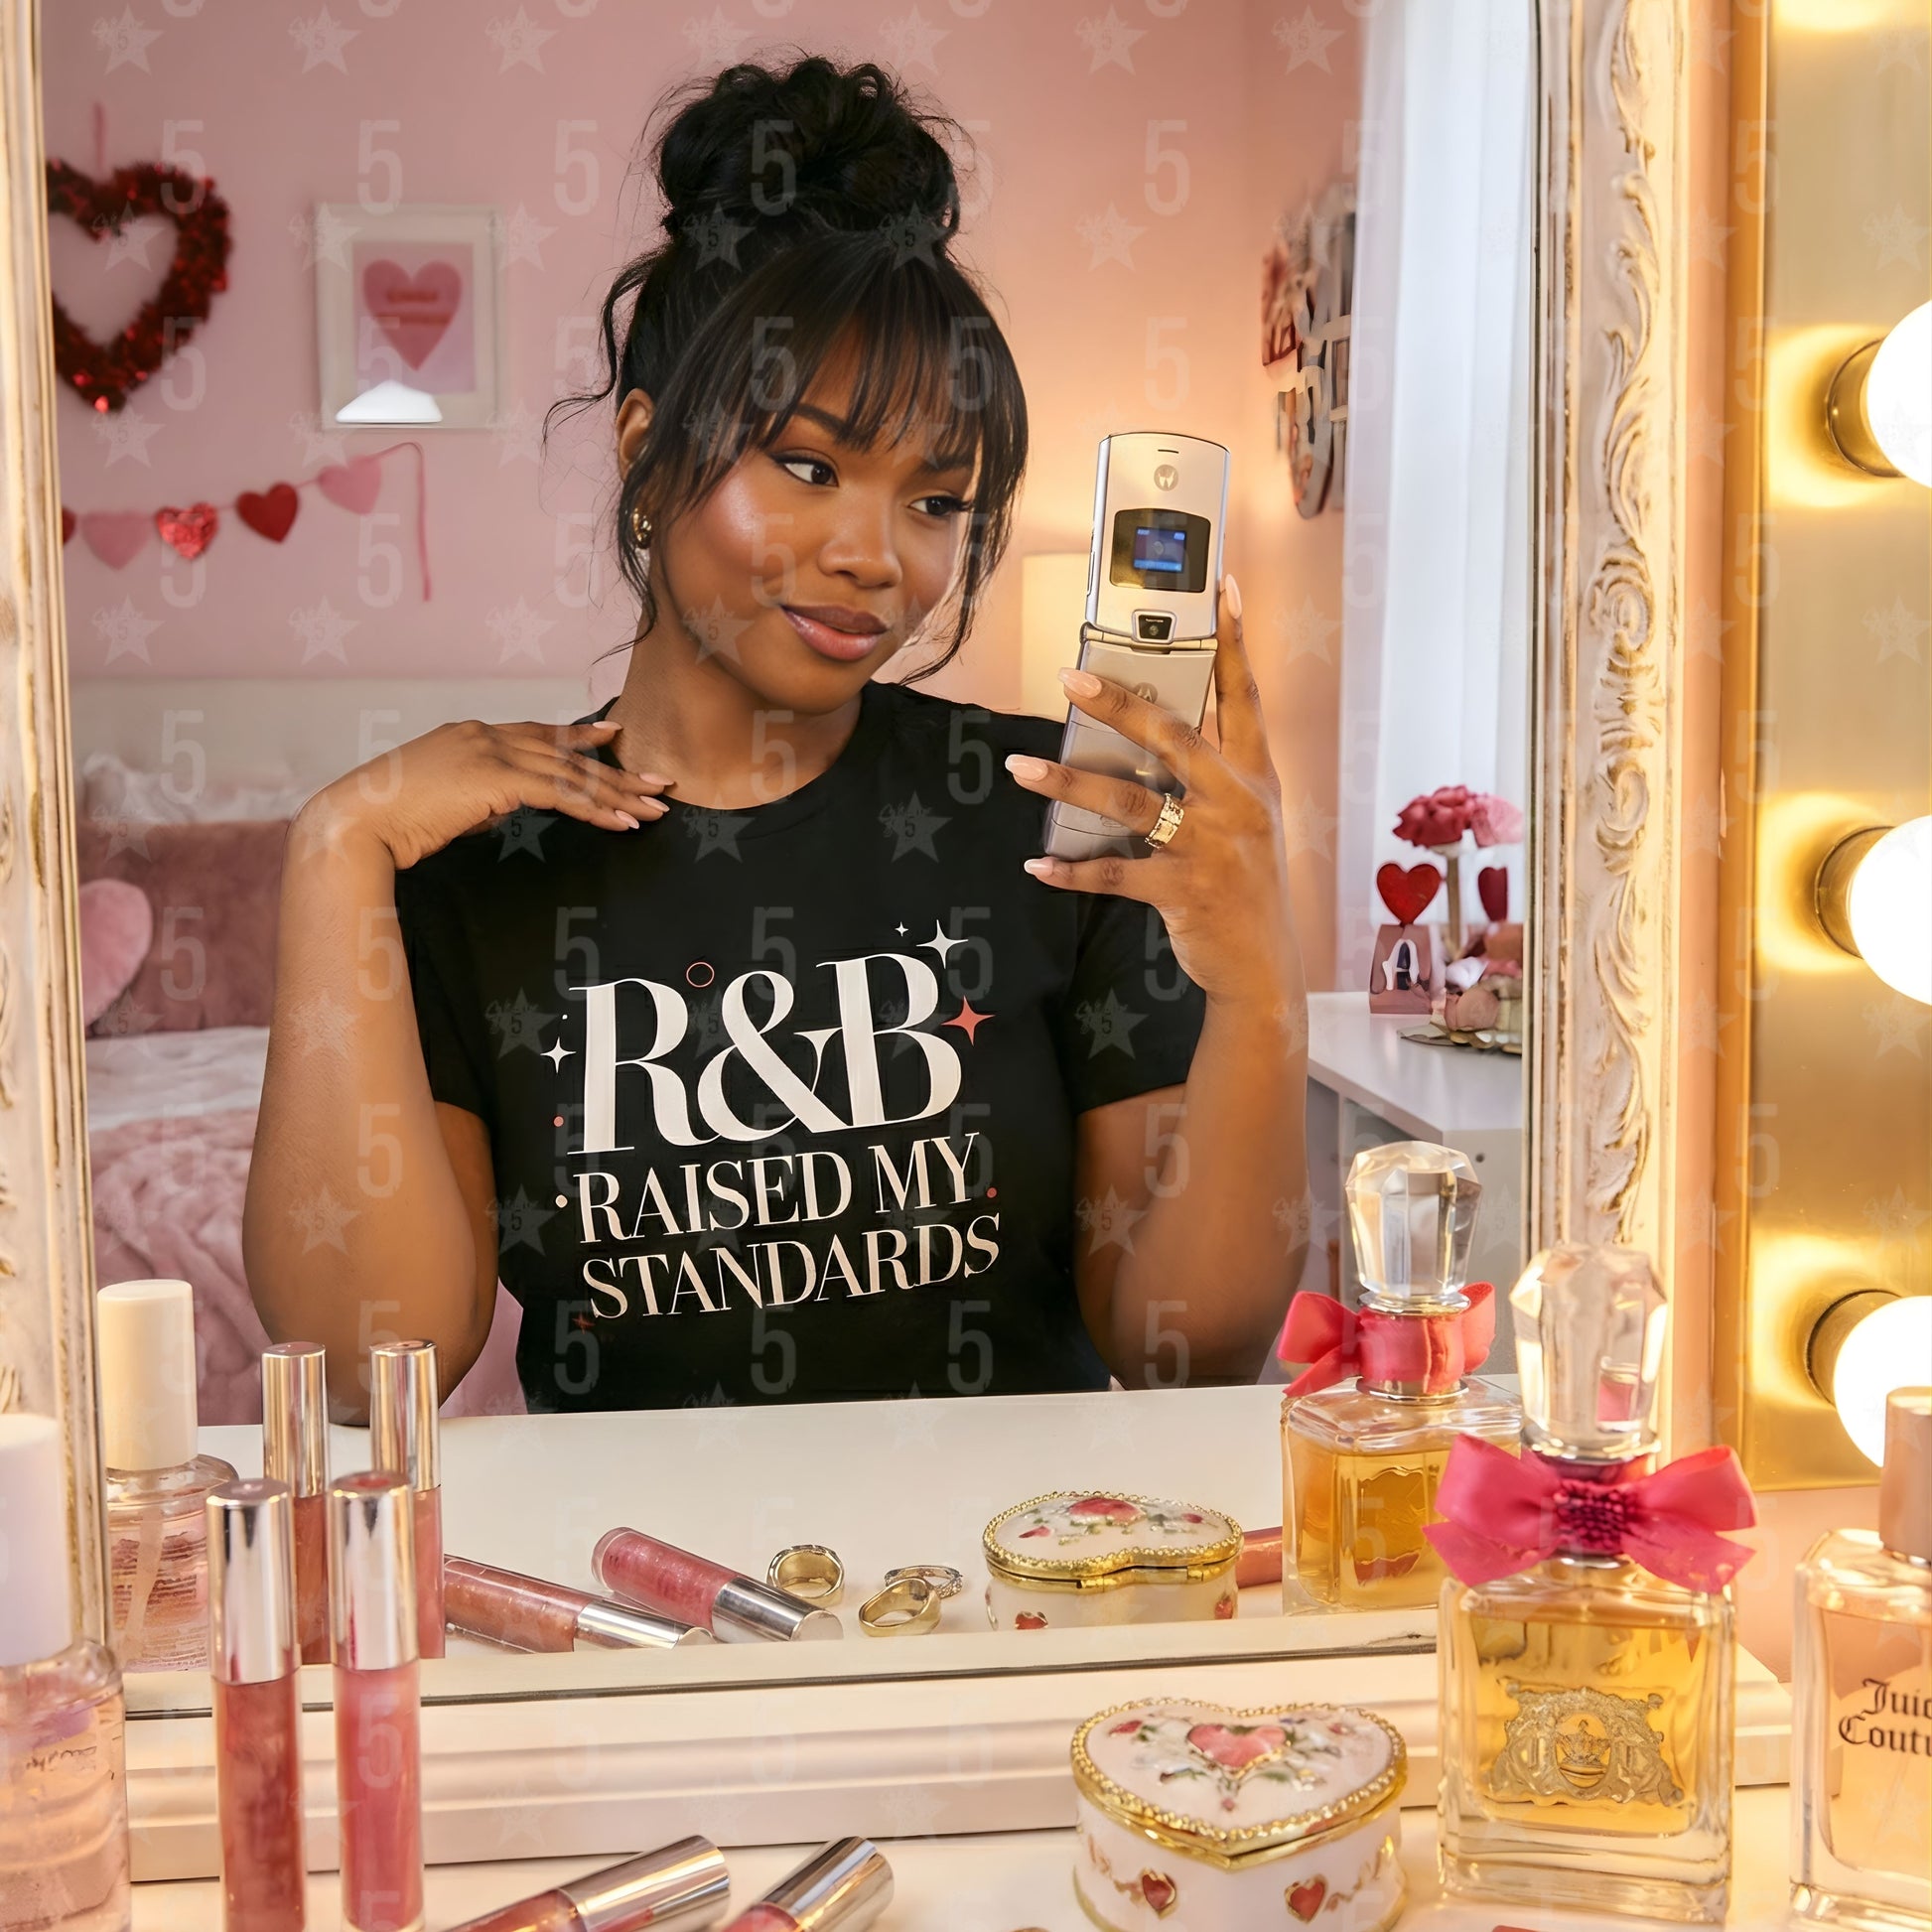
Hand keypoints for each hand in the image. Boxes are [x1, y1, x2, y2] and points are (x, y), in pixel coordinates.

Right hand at [300, 719, 673, 870]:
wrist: (357, 824)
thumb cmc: (389, 822)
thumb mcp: (443, 801)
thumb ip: (480, 797)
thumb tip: (504, 806)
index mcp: (471, 734)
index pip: (538, 733)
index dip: (579, 737)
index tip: (612, 738)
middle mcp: (486, 735)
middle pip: (565, 754)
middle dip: (616, 773)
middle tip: (657, 784)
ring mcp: (491, 752)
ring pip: (571, 774)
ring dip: (617, 795)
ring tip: (654, 810)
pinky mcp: (496, 779)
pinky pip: (561, 794)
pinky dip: (595, 810)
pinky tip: (622, 823)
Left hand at [1003, 573, 1298, 1007]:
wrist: (1264, 967)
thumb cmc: (1246, 883)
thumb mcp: (1247, 818)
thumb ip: (1212, 771)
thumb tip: (1150, 726)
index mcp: (1254, 776)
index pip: (1244, 695)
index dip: (1232, 641)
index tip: (1221, 586)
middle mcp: (1237, 803)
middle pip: (1173, 738)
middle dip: (1119, 705)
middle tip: (1069, 677)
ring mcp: (1212, 848)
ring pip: (1130, 804)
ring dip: (1068, 784)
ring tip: (1021, 768)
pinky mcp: (1184, 892)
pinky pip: (1115, 876)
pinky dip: (1071, 871)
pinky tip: (1037, 865)